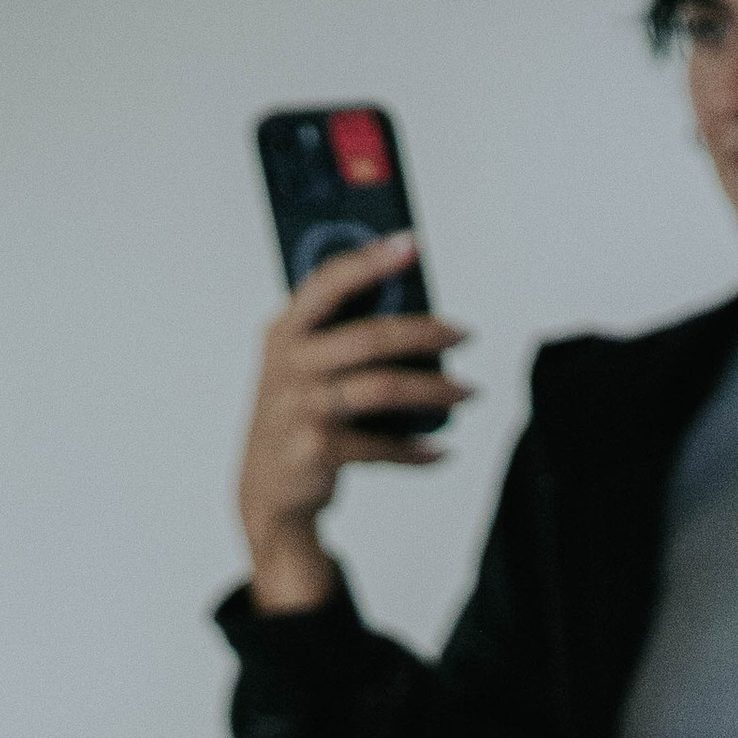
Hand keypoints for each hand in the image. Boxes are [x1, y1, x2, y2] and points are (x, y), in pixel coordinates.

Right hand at [236, 232, 473, 610]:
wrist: (268, 492)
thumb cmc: (296, 418)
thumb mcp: (300, 368)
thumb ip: (335, 337)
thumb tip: (409, 312)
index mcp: (284, 332)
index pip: (328, 283)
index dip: (370, 261)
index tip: (411, 245)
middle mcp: (290, 364)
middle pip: (372, 337)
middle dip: (427, 332)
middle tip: (465, 333)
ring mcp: (302, 407)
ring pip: (384, 388)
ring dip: (435, 390)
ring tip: (469, 391)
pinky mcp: (317, 450)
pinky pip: (383, 446)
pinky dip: (417, 451)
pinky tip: (442, 449)